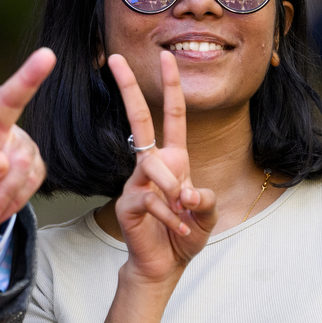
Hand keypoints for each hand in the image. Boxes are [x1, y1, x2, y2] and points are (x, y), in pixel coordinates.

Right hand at [109, 52, 216, 286]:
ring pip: (154, 168)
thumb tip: (186, 192)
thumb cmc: (185, 235)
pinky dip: (172, 218)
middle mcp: (152, 164)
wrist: (164, 266)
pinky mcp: (128, 202)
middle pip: (138, 119)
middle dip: (128, 87)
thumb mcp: (207, 215)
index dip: (170, 86)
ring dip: (174, 192)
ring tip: (185, 213)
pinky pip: (153, 200)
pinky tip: (179, 231)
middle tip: (114, 58)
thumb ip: (205, 200)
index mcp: (174, 159)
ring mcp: (136, 181)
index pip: (172, 115)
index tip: (166, 57)